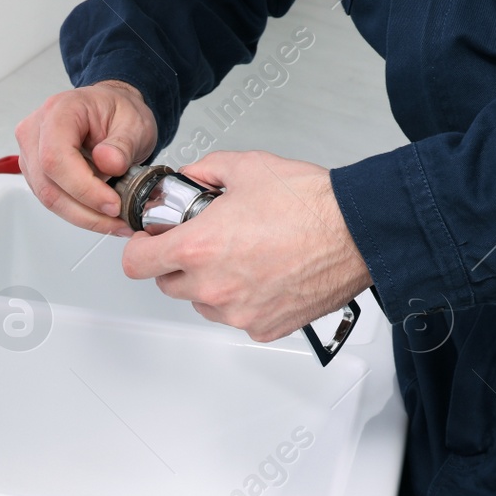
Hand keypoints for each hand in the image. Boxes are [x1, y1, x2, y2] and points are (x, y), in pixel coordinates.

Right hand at [15, 81, 156, 235]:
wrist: (107, 111)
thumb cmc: (116, 111)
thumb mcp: (135, 123)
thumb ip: (124, 144)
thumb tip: (109, 163)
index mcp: (59, 111)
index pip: (56, 157)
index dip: (83, 188)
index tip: (112, 203)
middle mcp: (36, 132)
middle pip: (48, 184)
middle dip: (85, 210)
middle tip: (117, 218)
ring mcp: (31, 154)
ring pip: (49, 198)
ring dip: (83, 216)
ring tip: (114, 220)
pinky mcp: (36, 173)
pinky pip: (53, 200)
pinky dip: (79, 212)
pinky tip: (100, 214)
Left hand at [120, 151, 371, 341]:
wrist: (358, 232)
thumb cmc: (310, 203)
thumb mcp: (247, 168)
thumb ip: (205, 172)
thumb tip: (189, 178)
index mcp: (198, 247)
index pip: (136, 264)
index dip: (141, 249)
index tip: (150, 242)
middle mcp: (212, 286)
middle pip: (167, 284)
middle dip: (179, 263)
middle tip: (208, 242)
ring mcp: (236, 312)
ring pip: (201, 303)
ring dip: (210, 284)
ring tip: (243, 257)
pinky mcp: (262, 327)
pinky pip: (236, 317)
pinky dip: (243, 300)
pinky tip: (265, 275)